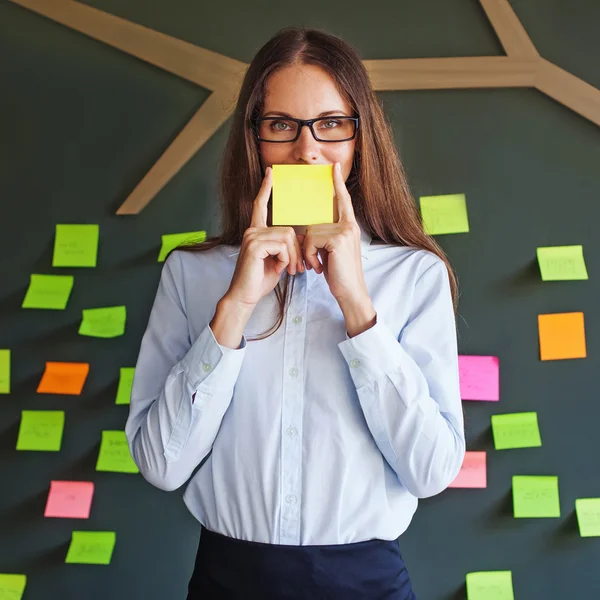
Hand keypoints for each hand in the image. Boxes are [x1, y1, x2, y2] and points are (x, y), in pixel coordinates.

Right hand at [225, 167, 304, 308]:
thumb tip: (298, 239)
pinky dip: (285, 259)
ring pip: (287, 238)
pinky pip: (282, 245)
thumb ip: (284, 247)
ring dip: (292, 257)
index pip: (260, 206)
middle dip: (296, 251)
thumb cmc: (259, 280)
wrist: (245, 296)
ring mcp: (252, 236)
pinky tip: (278, 268)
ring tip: (289, 270)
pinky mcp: (254, 245)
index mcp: (256, 232)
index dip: (266, 189)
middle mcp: (252, 231)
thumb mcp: (276, 260)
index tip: (271, 173)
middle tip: (297, 268)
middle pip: (287, 230)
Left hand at [301, 162, 369, 307]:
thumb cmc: (339, 275)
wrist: (350, 292)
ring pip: (311, 232)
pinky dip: (310, 256)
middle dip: (309, 246)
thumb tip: (306, 232)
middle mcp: (349, 225)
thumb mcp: (331, 252)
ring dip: (308, 252)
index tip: (334, 166)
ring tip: (319, 265)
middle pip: (315, 224)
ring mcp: (345, 231)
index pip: (342, 200)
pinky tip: (319, 266)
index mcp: (349, 226)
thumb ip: (324, 237)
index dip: (337, 183)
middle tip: (317, 262)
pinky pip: (311, 240)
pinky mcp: (338, 239)